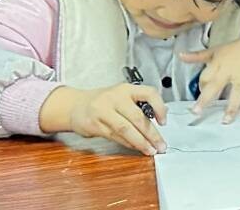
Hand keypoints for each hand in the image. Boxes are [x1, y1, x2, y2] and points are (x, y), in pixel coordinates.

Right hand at [41, 84, 166, 154]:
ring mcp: (103, 111)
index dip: (159, 107)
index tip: (164, 122)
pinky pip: (115, 136)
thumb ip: (139, 104)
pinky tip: (136, 148)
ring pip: (125, 129)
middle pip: (137, 117)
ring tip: (150, 150)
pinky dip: (128, 144)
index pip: (149, 93)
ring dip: (140, 142)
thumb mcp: (122, 95)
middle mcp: (115, 98)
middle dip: (151, 134)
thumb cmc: (104, 101)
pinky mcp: (94, 125)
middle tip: (161, 146)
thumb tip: (161, 115)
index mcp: (126, 89)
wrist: (75, 105)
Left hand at [181, 28, 239, 123]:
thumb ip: (198, 56)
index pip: (205, 77)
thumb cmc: (237, 48)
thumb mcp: (216, 50)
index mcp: (218, 61)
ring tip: (225, 120)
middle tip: (196, 112)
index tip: (201, 95)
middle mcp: (231, 67)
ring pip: (238, 90)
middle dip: (206, 98)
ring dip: (232, 106)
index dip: (201, 87)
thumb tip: (180, 56)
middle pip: (217, 84)